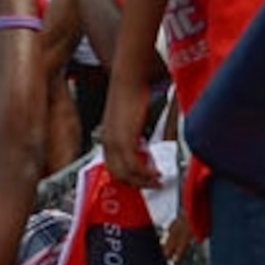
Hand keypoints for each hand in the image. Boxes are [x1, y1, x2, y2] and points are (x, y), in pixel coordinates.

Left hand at [99, 71, 163, 189]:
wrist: (129, 78)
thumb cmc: (131, 93)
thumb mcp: (132, 119)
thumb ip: (136, 133)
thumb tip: (146, 144)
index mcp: (108, 137)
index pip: (113, 166)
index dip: (128, 177)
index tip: (143, 180)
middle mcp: (107, 141)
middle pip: (117, 174)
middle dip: (136, 184)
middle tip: (152, 185)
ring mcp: (114, 141)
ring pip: (124, 173)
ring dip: (142, 181)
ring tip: (157, 181)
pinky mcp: (123, 139)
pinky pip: (133, 165)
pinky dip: (145, 174)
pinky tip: (155, 173)